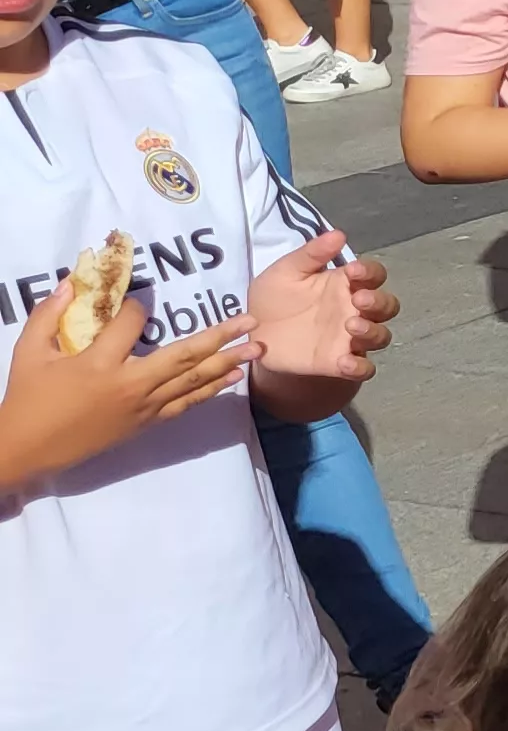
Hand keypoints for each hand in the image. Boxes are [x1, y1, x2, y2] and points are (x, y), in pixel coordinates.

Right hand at [0, 284, 257, 485]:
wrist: (27, 448)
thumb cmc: (28, 397)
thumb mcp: (30, 350)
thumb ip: (50, 313)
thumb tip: (73, 282)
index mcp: (99, 362)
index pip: (133, 323)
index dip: (137, 307)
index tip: (137, 301)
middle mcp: (130, 384)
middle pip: (184, 355)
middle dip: (221, 336)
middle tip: (252, 320)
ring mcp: (142, 407)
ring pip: (193, 381)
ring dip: (228, 362)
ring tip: (257, 348)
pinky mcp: (146, 423)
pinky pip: (186, 404)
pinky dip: (211, 390)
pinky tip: (233, 378)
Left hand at [250, 234, 395, 382]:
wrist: (252, 335)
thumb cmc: (272, 299)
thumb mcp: (285, 271)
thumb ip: (310, 255)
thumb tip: (339, 234)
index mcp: (344, 285)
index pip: (374, 275)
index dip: (371, 272)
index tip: (353, 271)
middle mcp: (354, 311)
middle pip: (387, 306)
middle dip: (379, 301)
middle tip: (358, 299)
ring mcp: (349, 339)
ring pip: (381, 336)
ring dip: (373, 331)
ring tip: (351, 326)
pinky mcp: (338, 364)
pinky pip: (363, 369)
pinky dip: (361, 367)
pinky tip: (345, 362)